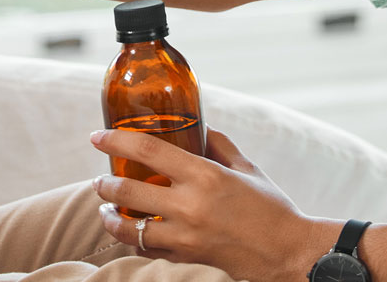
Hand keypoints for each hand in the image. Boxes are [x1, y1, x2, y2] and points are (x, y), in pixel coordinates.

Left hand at [90, 126, 324, 281]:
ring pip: (130, 229)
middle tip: (99, 180)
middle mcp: (190, 205)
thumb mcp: (246, 168)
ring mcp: (186, 236)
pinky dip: (135, 241)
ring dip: (110, 218)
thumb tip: (200, 128)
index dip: (116, 141)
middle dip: (105, 185)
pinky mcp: (187, 258)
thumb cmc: (271, 208)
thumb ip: (219, 145)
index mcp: (204, 175)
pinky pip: (148, 251)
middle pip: (128, 192)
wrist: (290, 253)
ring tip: (105, 210)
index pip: (147, 150)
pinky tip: (132, 233)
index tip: (97, 137)